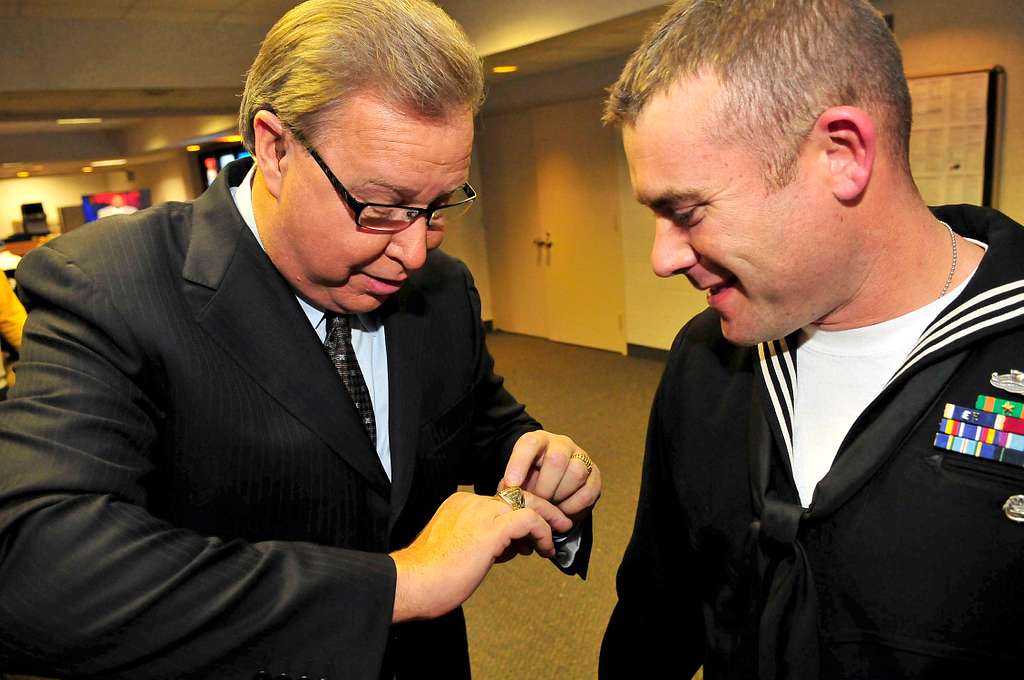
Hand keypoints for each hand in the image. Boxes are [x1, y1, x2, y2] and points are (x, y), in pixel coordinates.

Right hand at [390, 490, 570, 621]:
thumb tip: (505, 549)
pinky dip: (543, 533)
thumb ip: (480, 542)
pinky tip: (545, 548)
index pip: (500, 500)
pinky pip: (529, 520)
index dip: (520, 514)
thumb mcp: (456, 551)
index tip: (531, 535)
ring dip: (548, 521)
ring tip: (556, 540)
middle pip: (518, 496)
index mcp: (460, 504)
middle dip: (543, 509)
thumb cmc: (429, 577)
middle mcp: (471, 502)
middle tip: (559, 525)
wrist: (412, 583)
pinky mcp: (491, 529)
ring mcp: (481, 513)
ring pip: (528, 503)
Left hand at [501, 430, 600, 523]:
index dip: (519, 464)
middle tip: (536, 501)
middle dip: (544, 486)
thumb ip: (511, 486)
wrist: (552, 487)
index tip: (512, 485)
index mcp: (539, 440)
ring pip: (576, 472)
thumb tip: (509, 497)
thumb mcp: (517, 479)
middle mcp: (562, 444)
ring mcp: (581, 457)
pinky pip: (588, 491)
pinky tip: (562, 510)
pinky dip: (574, 506)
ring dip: (560, 495)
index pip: (529, 444)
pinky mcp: (595, 475)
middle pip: (557, 459)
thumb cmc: (530, 481)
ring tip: (549, 506)